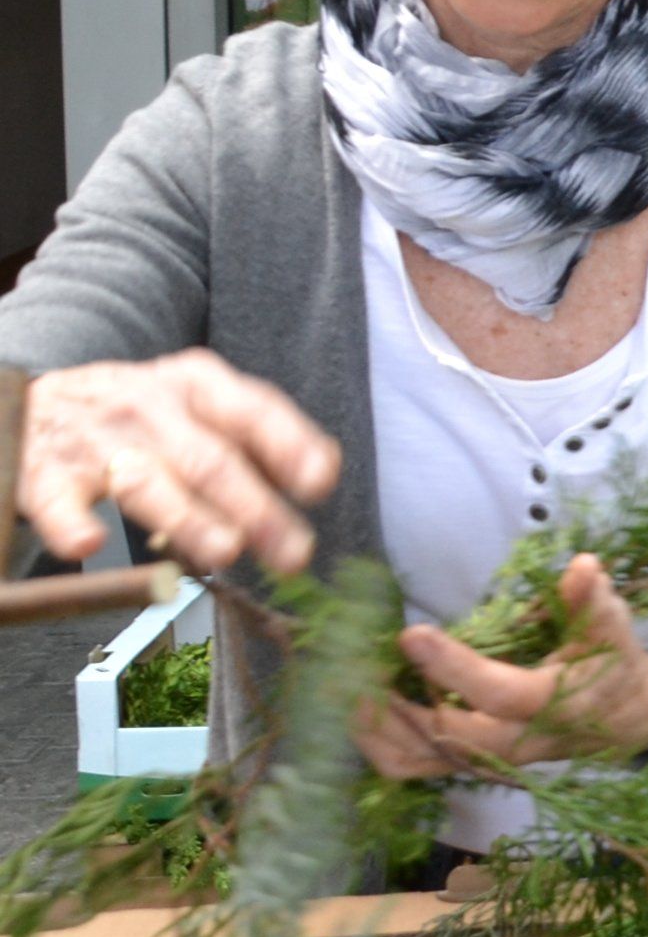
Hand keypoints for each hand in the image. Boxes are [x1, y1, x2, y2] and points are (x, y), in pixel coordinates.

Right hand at [19, 352, 341, 573]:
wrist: (38, 402)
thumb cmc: (140, 414)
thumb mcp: (199, 404)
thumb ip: (256, 436)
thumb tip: (321, 475)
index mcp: (197, 384)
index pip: (253, 411)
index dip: (290, 446)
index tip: (319, 484)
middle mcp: (150, 407)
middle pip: (209, 459)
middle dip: (256, 507)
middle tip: (292, 551)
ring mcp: (97, 441)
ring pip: (147, 483)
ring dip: (188, 518)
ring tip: (225, 551)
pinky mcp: (46, 476)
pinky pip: (58, 503)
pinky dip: (72, 525)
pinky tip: (91, 543)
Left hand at [353, 553, 647, 778]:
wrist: (622, 720)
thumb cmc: (609, 664)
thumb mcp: (610, 628)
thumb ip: (591, 601)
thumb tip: (582, 565)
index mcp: (553, 704)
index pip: (498, 693)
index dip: (453, 667)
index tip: (410, 634)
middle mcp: (517, 742)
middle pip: (449, 738)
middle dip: (399, 707)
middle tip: (359, 668)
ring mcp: (489, 760)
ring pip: (421, 759)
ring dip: (379, 728)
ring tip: (349, 689)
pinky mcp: (469, 765)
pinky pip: (414, 767)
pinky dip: (380, 744)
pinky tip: (360, 710)